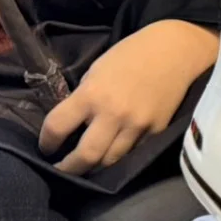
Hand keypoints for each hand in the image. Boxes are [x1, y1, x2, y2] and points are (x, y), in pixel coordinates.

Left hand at [39, 20, 218, 173]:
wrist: (174, 51)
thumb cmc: (130, 54)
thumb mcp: (96, 72)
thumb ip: (84, 99)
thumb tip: (74, 124)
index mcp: (91, 94)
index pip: (57, 127)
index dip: (46, 142)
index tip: (46, 147)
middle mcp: (113, 114)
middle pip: (86, 156)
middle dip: (69, 168)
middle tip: (62, 170)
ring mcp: (137, 126)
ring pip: (110, 160)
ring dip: (95, 165)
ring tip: (87, 164)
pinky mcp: (156, 131)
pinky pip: (133, 152)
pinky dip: (120, 155)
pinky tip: (113, 152)